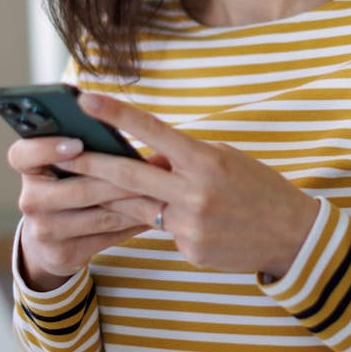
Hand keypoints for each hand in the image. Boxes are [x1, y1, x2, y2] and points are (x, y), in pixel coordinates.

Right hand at [7, 136, 150, 289]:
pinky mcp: (63, 254)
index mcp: (28, 169)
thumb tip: (132, 120)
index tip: (77, 143)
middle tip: (153, 167)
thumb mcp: (67, 164)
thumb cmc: (69, 184)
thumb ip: (86, 143)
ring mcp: (44, 231)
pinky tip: (156, 212)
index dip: (48, 148)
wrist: (51, 240)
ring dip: (135, 201)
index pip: (23, 154)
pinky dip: (134, 222)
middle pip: (78, 188)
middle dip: (120, 178)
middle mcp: (30, 200)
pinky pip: (108, 235)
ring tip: (164, 189)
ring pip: (99, 214)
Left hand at [66, 93, 319, 278]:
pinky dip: (165, 219)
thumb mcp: (226, 159)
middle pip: (129, 176)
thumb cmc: (259, 186)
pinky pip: (163, 231)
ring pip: (137, 207)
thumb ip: (183, 158)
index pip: (153, 131)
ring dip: (113, 195)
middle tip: (58, 153)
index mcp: (206, 161)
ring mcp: (190, 226)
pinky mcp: (189, 251)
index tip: (86, 99)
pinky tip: (187, 217)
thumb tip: (146, 160)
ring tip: (89, 183)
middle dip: (89, 164)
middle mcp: (195, 194)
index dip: (117, 114)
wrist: (292, 235)